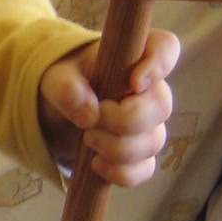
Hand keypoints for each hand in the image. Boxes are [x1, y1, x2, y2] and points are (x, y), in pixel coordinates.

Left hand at [38, 29, 179, 186]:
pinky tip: (96, 164)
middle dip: (124, 120)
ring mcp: (149, 124)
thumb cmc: (66, 82)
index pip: (165, 47)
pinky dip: (121, 173)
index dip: (158, 64)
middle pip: (161, 106)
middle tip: (92, 120)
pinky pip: (145, 169)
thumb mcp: (55, 78)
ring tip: (87, 139)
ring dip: (117, 148)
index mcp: (133, 57)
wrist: (59, 112)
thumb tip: (89, 114)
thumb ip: (67, 87)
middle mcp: (150, 89)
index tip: (133, 83)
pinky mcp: (140, 154)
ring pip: (153, 142)